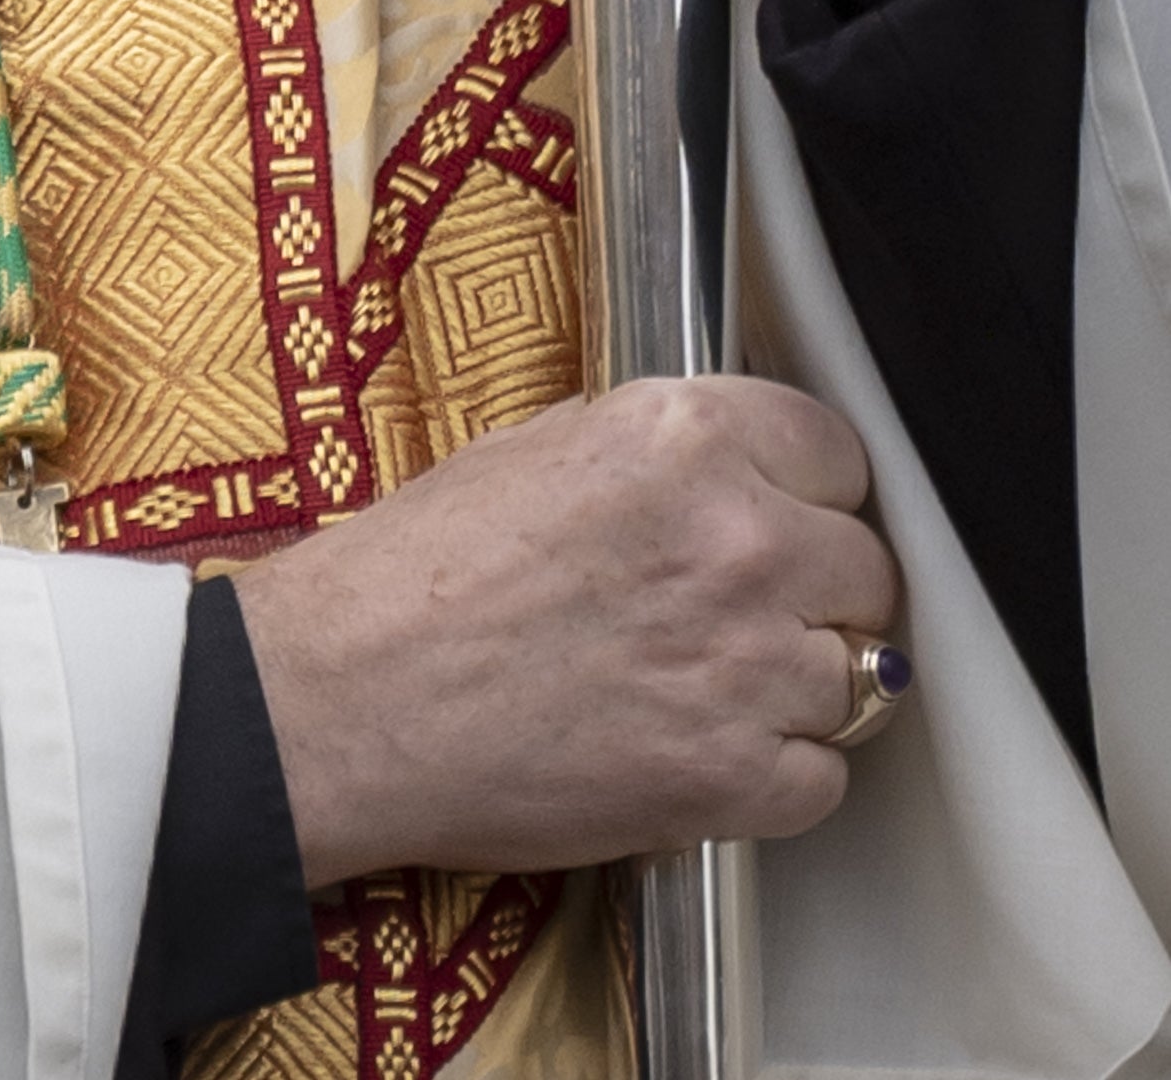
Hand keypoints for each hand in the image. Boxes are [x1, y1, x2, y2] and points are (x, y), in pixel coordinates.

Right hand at [235, 378, 899, 881]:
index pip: (838, 453)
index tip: (791, 518)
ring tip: (712, 687)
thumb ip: (670, 452)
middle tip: (747, 612)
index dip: (810, 493)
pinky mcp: (733, 779)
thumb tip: (744, 475)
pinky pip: (824, 780)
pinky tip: (706, 751)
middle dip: (818, 590)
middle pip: (866, 567)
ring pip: (859, 677)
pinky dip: (778, 777)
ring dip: (801, 687)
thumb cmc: (418, 572)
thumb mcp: (547, 445)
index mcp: (686, 434)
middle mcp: (736, 537)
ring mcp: (745, 664)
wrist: (348, 696)